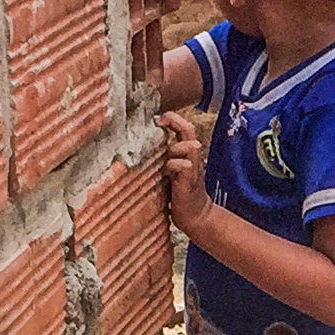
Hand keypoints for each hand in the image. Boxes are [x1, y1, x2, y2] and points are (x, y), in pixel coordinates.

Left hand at [159, 112, 210, 233]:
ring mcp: (192, 170)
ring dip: (177, 145)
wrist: (196, 216)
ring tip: (166, 152)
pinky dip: (175, 164)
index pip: (183, 129)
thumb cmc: (179, 195)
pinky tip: (167, 170)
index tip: (158, 118)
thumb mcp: (169, 174)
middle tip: (161, 120)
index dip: (173, 119)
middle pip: (189, 131)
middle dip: (175, 121)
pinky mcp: (189, 182)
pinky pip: (185, 166)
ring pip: (190, 146)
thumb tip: (138, 149)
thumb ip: (162, 160)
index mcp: (186, 154)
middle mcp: (191, 158)